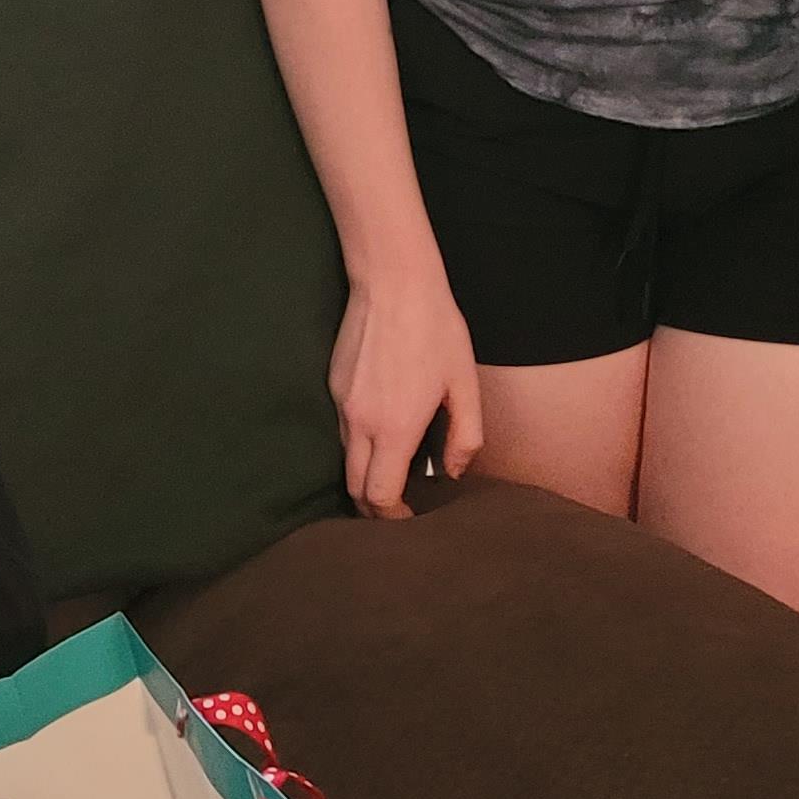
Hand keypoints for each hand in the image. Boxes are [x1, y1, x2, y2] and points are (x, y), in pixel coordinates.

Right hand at [329, 268, 478, 517]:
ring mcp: (342, 404)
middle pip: (355, 487)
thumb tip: (453, 472)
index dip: (393, 516)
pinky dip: (360, 443)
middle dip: (374, 507)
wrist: (394, 282)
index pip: (379, 497)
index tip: (411, 516)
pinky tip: (383, 428)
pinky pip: (344, 429)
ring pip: (347, 459)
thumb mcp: (464, 385)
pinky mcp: (334, 385)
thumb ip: (464, 437)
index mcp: (394, 429)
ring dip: (367, 474)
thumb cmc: (436, 330)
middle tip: (400, 506)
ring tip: (395, 468)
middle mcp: (360, 423)